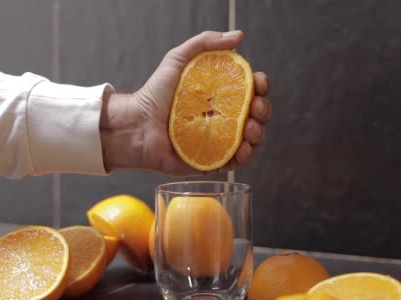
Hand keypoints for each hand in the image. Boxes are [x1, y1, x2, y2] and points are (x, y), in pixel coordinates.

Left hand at [100, 30, 271, 175]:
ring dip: (258, 133)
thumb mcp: (177, 59)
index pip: (252, 89)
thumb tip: (238, 36)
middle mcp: (224, 117)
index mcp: (221, 94)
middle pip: (257, 114)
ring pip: (252, 139)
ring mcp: (220, 140)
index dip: (260, 86)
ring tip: (248, 129)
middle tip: (253, 109)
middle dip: (263, 110)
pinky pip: (236, 162)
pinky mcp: (212, 161)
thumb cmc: (154, 94)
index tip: (258, 84)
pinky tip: (242, 150)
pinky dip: (245, 156)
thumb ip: (204, 43)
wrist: (137, 126)